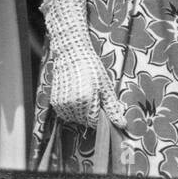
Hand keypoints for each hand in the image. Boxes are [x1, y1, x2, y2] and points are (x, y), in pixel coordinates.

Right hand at [41, 0, 126, 129]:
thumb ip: (112, 108)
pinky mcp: (54, 102)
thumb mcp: (106, 86)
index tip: (100, 103)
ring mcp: (61, 104)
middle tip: (92, 95)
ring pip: (74, 119)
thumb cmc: (92, 68)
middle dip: (90, 112)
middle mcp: (72, 105)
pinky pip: (65, 114)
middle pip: (84, 121)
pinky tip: (75, 95)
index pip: (95, 122)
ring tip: (83, 93)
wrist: (71, 53)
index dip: (100, 115)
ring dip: (80, 112)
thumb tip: (122, 125)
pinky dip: (71, 109)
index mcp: (86, 101)